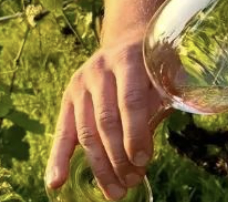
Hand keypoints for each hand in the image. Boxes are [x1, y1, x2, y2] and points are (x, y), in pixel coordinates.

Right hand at [45, 37, 166, 199]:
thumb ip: (164, 96)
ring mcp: (80, 84)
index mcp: (128, 58)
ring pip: (86, 132)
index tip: (143, 160)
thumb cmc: (154, 64)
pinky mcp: (68, 98)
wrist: (127, 40)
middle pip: (106, 121)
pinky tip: (56, 183)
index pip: (130, 100)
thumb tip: (172, 126)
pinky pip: (62, 133)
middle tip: (132, 182)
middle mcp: (100, 69)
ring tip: (116, 192)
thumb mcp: (164, 72)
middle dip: (119, 157)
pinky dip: (57, 159)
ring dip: (100, 167)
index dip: (136, 132)